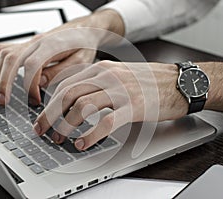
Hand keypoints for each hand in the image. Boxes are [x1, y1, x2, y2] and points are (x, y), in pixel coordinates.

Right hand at [0, 10, 124, 105]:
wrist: (85, 30)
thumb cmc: (85, 46)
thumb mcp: (81, 61)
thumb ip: (61, 71)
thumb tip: (39, 82)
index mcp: (52, 46)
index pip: (32, 66)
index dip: (29, 86)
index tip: (35, 101)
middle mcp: (37, 42)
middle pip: (13, 59)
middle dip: (5, 83)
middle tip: (5, 102)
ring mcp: (29, 43)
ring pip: (5, 55)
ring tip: (0, 95)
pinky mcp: (27, 45)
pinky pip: (3, 47)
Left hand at [33, 61, 187, 149]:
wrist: (180, 82)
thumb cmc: (148, 81)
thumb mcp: (118, 74)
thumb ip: (97, 83)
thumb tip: (74, 101)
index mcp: (101, 68)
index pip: (66, 85)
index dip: (50, 103)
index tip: (43, 117)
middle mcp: (108, 76)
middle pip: (68, 95)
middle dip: (51, 115)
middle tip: (43, 130)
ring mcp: (121, 90)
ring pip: (82, 106)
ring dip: (67, 125)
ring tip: (62, 139)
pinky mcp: (134, 107)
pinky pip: (105, 122)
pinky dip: (91, 135)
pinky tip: (83, 143)